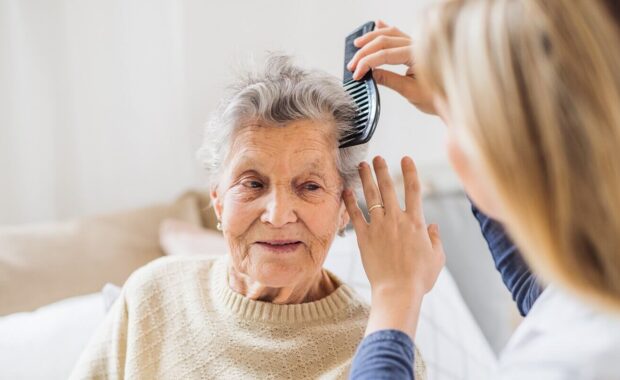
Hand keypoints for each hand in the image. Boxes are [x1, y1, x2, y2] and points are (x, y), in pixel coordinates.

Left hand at [343, 156, 444, 337]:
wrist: (398, 291)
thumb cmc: (419, 278)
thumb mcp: (437, 257)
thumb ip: (436, 239)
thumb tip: (434, 226)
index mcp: (416, 222)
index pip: (414, 189)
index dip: (409, 171)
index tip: (405, 158)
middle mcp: (397, 219)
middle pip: (388, 187)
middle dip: (382, 169)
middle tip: (377, 157)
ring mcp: (379, 226)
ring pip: (371, 196)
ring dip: (366, 178)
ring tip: (361, 165)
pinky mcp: (364, 237)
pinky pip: (355, 214)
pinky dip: (350, 202)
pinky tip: (346, 191)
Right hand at [346, 20, 436, 114]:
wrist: (452, 99)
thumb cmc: (437, 96)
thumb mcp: (410, 91)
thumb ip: (390, 80)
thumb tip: (370, 74)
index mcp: (417, 56)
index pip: (385, 54)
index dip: (367, 63)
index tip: (356, 74)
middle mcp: (417, 46)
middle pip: (384, 41)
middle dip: (364, 52)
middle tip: (352, 65)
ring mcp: (416, 44)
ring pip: (390, 34)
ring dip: (371, 38)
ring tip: (357, 45)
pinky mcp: (415, 47)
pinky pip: (399, 33)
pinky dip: (386, 29)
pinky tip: (377, 25)